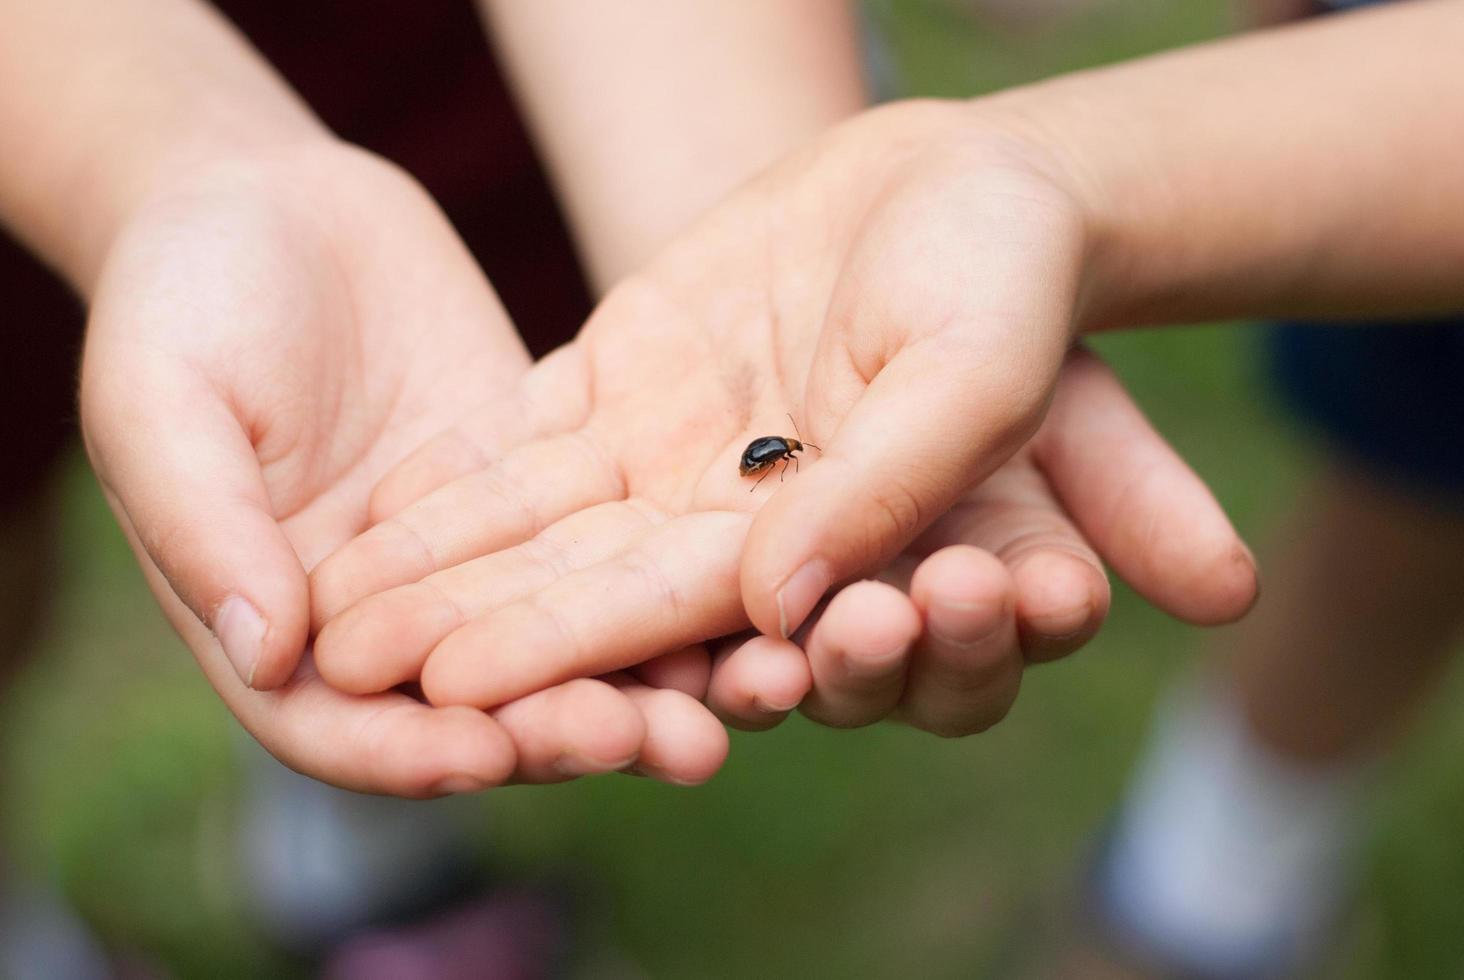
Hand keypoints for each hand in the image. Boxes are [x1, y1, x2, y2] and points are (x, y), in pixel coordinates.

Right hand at [80, 142, 725, 794]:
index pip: (345, 729)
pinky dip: (682, 579)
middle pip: (484, 711)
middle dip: (574, 730)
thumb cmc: (180, 298)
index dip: (413, 753)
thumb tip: (270, 654)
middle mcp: (388, 619)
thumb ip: (202, 526)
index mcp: (279, 628)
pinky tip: (762, 593)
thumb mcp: (160, 402)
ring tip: (751, 692)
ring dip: (656, 678)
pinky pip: (618, 551)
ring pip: (569, 644)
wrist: (271, 204)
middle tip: (669, 740)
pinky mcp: (549, 496)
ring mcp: (478, 561)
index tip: (488, 754)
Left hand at [309, 102, 1254, 722]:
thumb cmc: (1005, 273)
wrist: (961, 177)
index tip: (468, 691)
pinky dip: (454, 477)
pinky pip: (533, 444)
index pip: (703, 620)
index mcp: (831, 560)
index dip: (583, 649)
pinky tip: (367, 510)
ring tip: (327, 610)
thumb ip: (888, 488)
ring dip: (439, 570)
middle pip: (599, 599)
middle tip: (357, 673)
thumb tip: (777, 606)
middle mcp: (743, 535)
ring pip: (547, 533)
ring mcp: (681, 466)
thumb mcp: (976, 370)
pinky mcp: (635, 391)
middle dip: (478, 636)